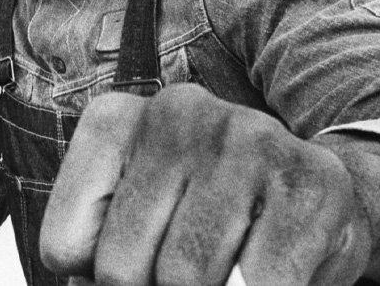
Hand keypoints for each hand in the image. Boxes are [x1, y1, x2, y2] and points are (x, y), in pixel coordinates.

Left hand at [40, 84, 372, 284]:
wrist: (315, 202)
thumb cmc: (204, 223)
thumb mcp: (131, 226)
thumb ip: (98, 259)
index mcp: (116, 120)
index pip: (64, 246)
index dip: (98, 278)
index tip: (141, 253)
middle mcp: (176, 112)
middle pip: (120, 269)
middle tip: (192, 268)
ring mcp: (246, 139)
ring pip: (183, 279)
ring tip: (233, 264)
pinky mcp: (310, 179)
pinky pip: (260, 285)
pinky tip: (274, 265)